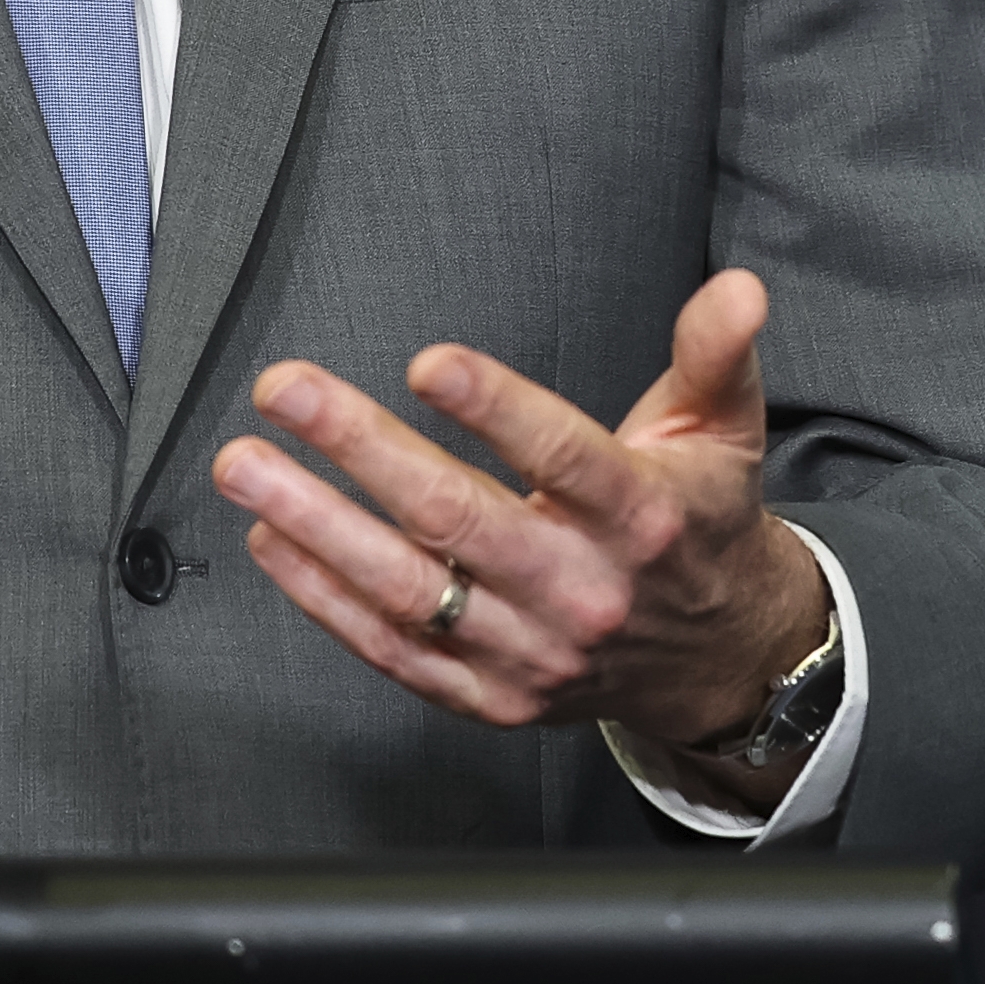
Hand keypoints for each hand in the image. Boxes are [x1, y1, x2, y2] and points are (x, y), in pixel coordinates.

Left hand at [208, 270, 829, 803]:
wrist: (719, 658)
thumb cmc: (697, 522)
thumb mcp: (724, 429)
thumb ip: (716, 352)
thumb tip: (738, 286)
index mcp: (642, 517)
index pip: (563, 459)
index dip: (496, 409)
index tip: (429, 363)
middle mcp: (583, 591)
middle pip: (458, 520)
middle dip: (360, 448)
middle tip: (284, 387)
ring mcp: (531, 653)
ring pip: (408, 590)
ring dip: (315, 523)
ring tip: (246, 466)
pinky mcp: (491, 696)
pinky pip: (392, 651)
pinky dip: (323, 599)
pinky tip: (271, 540)